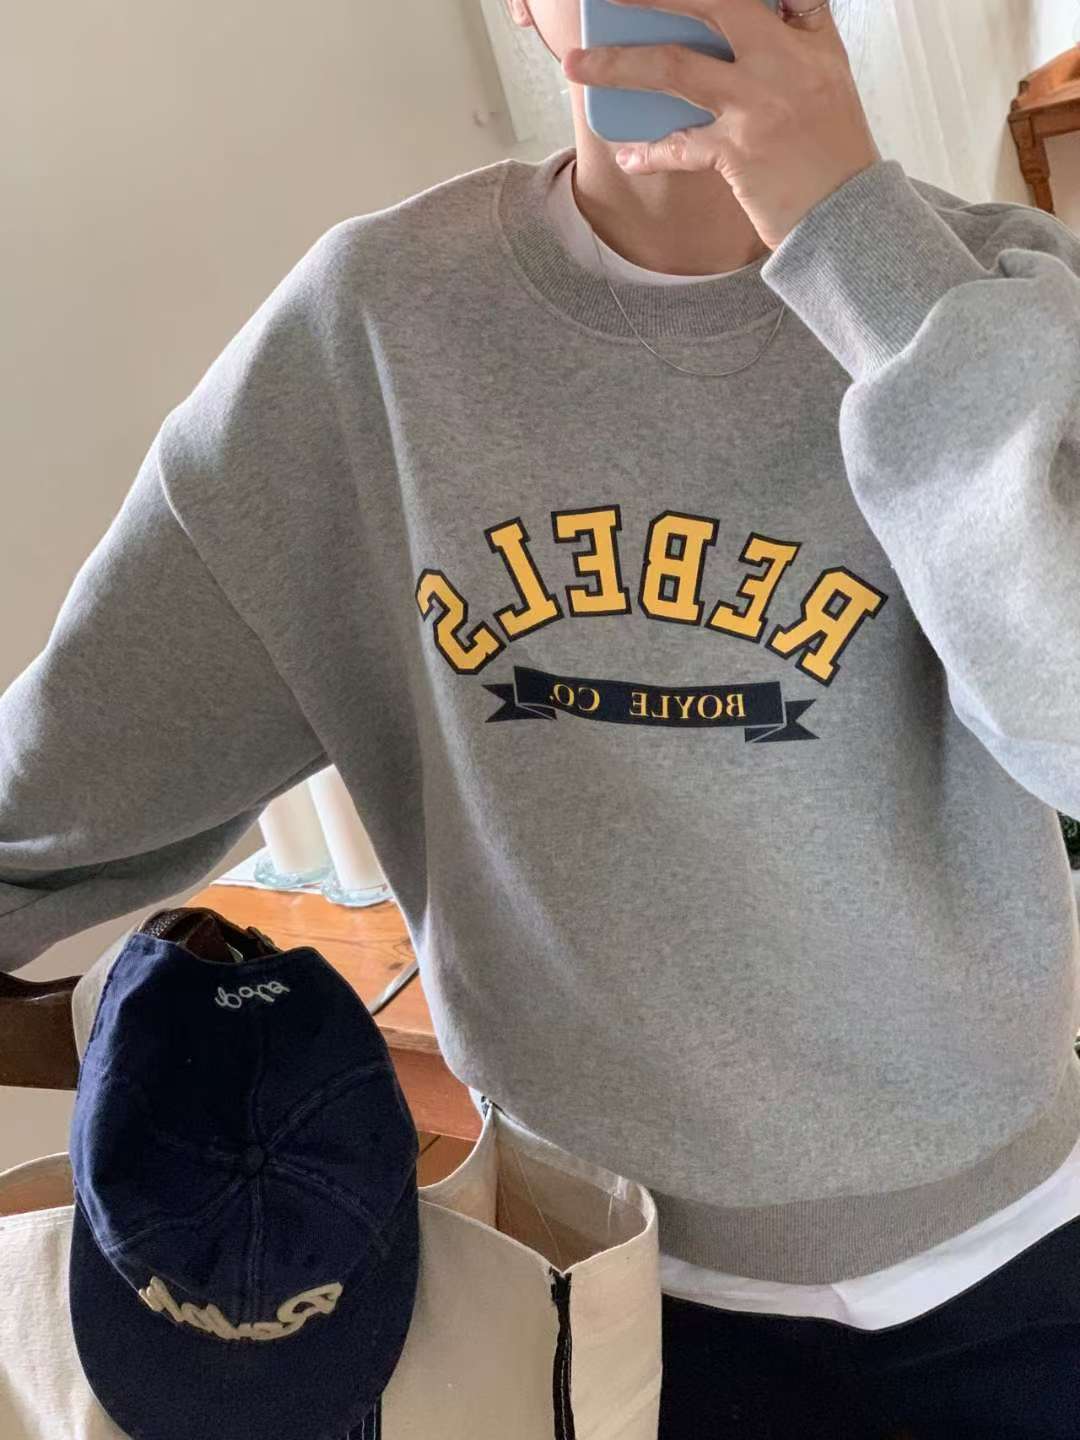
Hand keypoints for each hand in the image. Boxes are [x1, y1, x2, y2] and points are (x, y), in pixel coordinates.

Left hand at [561, 0, 880, 250]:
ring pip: (675, 68)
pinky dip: (649, 152)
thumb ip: (800, 35)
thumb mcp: (831, 80)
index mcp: (807, 40)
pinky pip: (679, 146)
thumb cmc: (835, 155)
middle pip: (710, 4)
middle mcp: (782, 62)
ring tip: (577, 64)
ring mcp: (758, 105)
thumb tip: (762, 10)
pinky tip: (626, 155)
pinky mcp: (738, 152)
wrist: (849, 218)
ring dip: (618, 65)